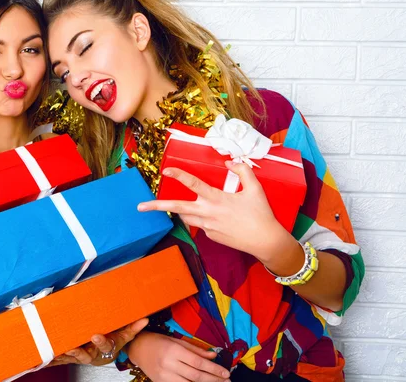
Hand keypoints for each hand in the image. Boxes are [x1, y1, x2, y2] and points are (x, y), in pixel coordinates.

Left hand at [49, 318, 148, 366]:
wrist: (106, 352)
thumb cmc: (114, 341)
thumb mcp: (124, 335)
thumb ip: (133, 328)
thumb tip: (144, 319)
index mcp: (105, 347)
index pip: (104, 345)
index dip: (100, 341)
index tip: (95, 336)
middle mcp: (92, 353)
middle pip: (84, 355)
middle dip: (77, 352)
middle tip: (71, 348)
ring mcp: (80, 355)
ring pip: (70, 358)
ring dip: (60, 357)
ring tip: (51, 354)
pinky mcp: (70, 356)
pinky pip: (60, 359)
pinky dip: (50, 359)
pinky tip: (40, 359)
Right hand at [128, 332, 229, 381]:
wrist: (138, 348)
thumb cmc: (158, 341)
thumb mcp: (177, 341)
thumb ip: (196, 349)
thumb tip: (213, 355)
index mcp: (174, 351)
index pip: (198, 362)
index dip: (213, 369)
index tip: (226, 372)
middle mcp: (169, 364)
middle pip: (196, 375)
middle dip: (213, 379)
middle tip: (227, 381)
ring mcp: (164, 376)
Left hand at [138, 162, 291, 261]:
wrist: (265, 241)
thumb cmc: (261, 214)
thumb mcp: (255, 188)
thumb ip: (242, 171)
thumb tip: (229, 163)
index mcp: (216, 199)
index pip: (193, 184)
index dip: (179, 175)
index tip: (165, 170)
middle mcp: (207, 213)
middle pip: (177, 208)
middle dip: (156, 207)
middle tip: (140, 207)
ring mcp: (207, 226)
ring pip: (186, 216)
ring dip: (177, 210)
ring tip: (163, 207)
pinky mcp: (210, 236)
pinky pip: (199, 224)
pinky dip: (200, 217)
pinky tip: (213, 217)